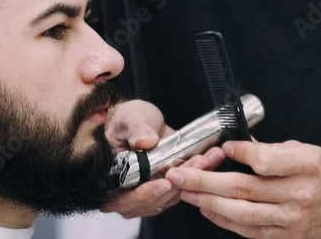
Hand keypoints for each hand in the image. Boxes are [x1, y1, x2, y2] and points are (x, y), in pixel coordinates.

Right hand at [101, 100, 226, 217]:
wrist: (138, 121)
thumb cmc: (125, 121)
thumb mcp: (129, 118)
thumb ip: (136, 129)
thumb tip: (144, 141)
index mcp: (110, 181)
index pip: (125, 199)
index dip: (145, 195)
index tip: (165, 183)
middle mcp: (127, 194)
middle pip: (154, 201)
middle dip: (178, 184)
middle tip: (197, 164)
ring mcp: (148, 193)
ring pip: (172, 195)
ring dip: (193, 180)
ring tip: (208, 158)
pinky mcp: (166, 187)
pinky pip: (183, 188)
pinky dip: (198, 176)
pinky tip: (210, 159)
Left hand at [166, 140, 320, 237]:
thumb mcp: (309, 152)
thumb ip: (274, 151)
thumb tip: (238, 147)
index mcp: (308, 165)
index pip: (264, 159)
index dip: (238, 153)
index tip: (221, 147)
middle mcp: (300, 194)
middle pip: (244, 188)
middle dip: (205, 181)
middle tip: (180, 174)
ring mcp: (293, 221)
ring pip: (241, 213)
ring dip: (208, 202)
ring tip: (186, 192)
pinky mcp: (287, 238)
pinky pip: (249, 230)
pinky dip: (224, 220)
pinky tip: (209, 209)